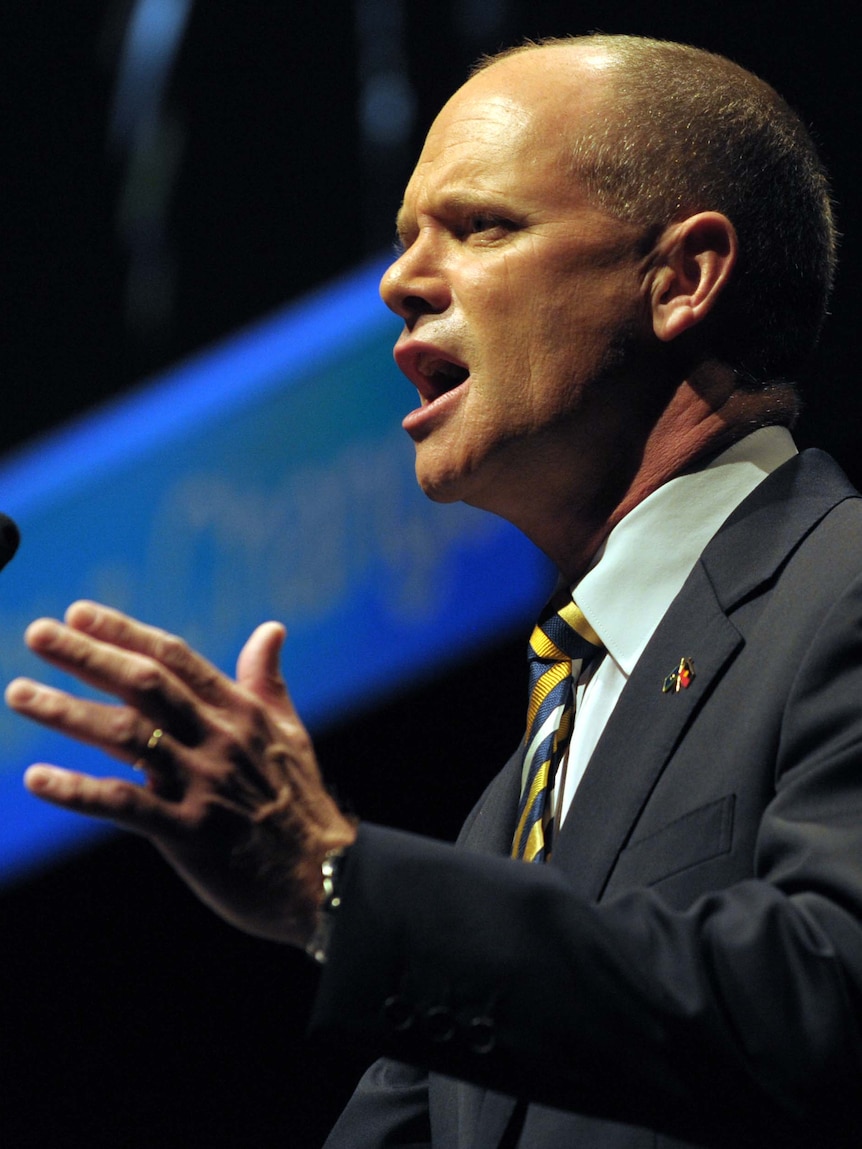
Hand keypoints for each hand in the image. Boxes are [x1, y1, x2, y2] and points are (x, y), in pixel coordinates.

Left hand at [5, 601, 356, 945]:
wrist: (324, 878)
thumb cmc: (301, 804)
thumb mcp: (289, 734)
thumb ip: (267, 682)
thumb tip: (270, 629)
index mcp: (240, 713)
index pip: (175, 659)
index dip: (125, 633)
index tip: (78, 612)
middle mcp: (219, 740)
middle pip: (145, 686)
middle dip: (88, 656)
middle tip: (37, 632)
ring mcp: (204, 785)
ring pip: (127, 737)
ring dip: (68, 712)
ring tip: (19, 694)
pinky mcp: (190, 833)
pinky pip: (124, 806)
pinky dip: (78, 791)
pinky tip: (36, 778)